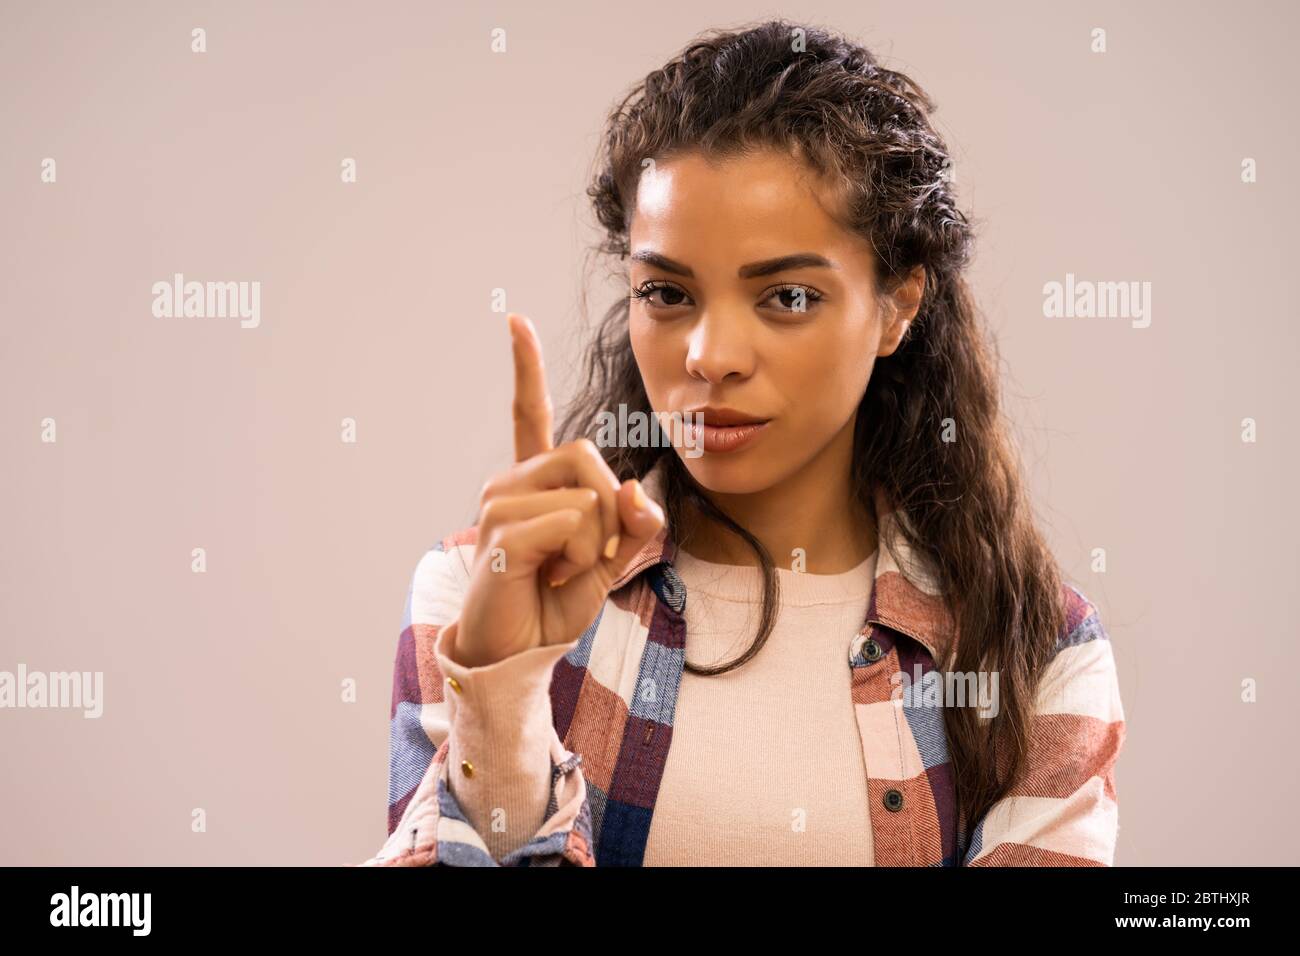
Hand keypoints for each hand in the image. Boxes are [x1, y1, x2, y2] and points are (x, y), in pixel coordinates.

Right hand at [453, 313, 664, 667]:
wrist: (517, 653)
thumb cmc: (554, 603)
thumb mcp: (610, 559)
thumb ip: (633, 524)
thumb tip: (637, 492)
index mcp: (534, 482)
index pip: (530, 413)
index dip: (526, 368)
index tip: (516, 321)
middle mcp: (510, 482)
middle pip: (588, 455)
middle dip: (612, 510)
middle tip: (588, 555)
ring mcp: (500, 503)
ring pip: (586, 495)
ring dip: (595, 543)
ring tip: (561, 570)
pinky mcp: (501, 532)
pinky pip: (571, 524)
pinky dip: (579, 558)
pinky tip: (549, 578)